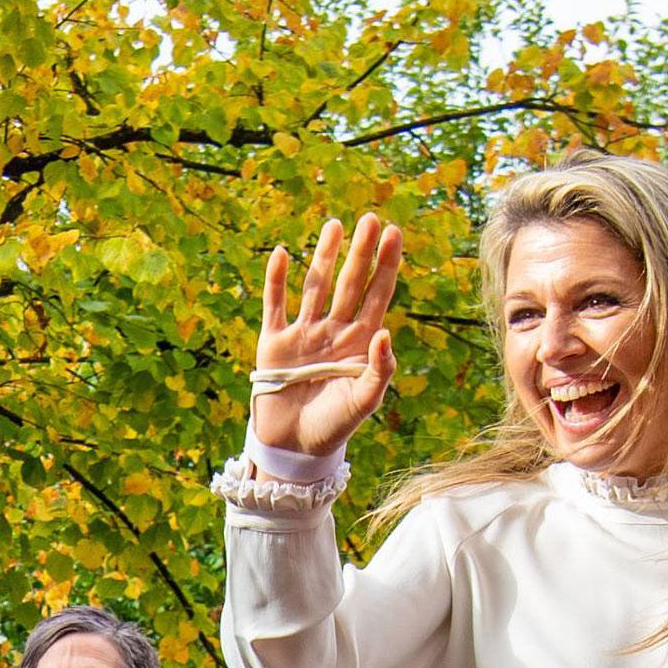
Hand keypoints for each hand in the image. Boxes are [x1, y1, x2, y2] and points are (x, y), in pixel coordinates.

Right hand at [251, 214, 401, 459]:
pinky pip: (275, 306)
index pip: (376, 295)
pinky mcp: (273, 343)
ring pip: (315, 287)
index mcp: (359, 342)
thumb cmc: (333, 427)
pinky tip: (283, 253)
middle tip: (370, 219)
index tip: (394, 234)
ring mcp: (303, 334)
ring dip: (324, 256)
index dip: (386, 265)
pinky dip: (276, 280)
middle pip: (349, 283)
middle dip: (360, 252)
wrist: (293, 448)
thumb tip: (386, 331)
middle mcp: (333, 331)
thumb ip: (379, 370)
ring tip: (334, 225)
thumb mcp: (364, 402)